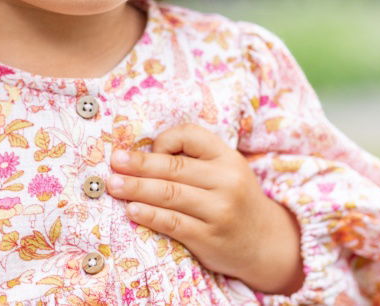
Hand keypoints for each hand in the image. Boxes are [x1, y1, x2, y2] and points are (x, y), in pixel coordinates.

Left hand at [108, 123, 303, 295]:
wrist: (266, 242)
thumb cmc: (234, 199)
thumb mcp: (226, 169)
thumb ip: (194, 159)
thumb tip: (144, 153)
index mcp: (227, 157)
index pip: (190, 135)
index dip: (164, 140)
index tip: (149, 150)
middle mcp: (226, 181)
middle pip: (174, 167)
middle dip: (139, 164)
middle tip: (114, 162)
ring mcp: (219, 211)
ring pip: (170, 194)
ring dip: (137, 188)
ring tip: (113, 185)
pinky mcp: (209, 238)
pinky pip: (174, 223)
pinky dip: (150, 216)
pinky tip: (133, 210)